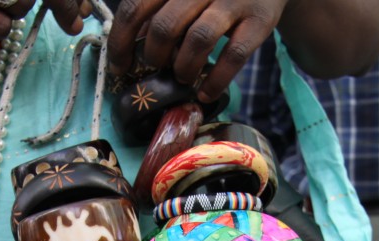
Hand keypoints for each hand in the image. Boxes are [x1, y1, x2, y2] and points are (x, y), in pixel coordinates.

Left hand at [107, 0, 289, 102]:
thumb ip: (159, 12)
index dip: (122, 41)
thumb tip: (132, 48)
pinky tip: (207, 93)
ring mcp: (233, 0)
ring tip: (183, 78)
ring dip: (184, 68)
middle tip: (157, 68)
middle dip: (155, 57)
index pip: (136, 7)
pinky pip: (233, 55)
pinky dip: (216, 81)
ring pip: (198, 40)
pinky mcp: (259, 19)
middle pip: (165, 26)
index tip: (119, 67)